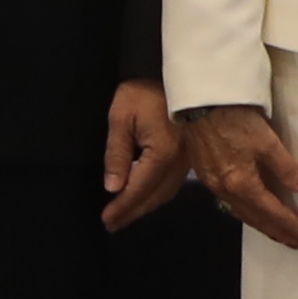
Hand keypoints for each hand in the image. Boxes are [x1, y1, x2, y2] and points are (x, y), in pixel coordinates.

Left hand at [99, 80, 187, 232]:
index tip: (106, 220)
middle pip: (154, 196)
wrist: (178, 74)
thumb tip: (113, 187)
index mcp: (162, 154)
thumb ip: (117, 153)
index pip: (138, 189)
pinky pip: (174, 183)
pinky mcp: (191, 155)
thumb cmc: (144, 91)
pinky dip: (158, 194)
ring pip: (166, 193)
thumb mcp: (122, 117)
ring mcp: (189, 160)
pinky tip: (147, 196)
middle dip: (133, 212)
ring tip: (126, 214)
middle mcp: (179, 163)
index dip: (122, 207)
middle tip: (113, 224)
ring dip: (146, 206)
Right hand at [183, 100, 297, 248]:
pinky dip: (244, 211)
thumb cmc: (234, 117)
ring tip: (275, 231)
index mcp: (242, 183)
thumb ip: (287, 169)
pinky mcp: (205, 173)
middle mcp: (225, 189)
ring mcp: (213, 183)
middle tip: (293, 241)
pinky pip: (228, 201)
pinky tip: (249, 210)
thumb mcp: (268, 142)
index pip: (272, 212)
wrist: (202, 101)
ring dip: (260, 224)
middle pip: (255, 218)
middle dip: (276, 231)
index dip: (290, 224)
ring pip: (240, 212)